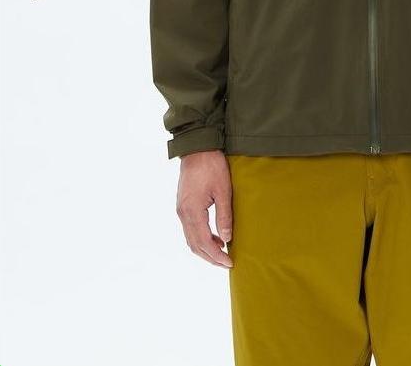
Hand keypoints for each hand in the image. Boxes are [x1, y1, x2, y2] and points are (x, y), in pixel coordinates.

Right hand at [176, 150, 233, 267]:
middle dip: (210, 257)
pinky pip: (190, 228)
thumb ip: (224, 216)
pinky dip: (200, 237)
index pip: (203, 242)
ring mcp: (181, 209)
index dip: (216, 256)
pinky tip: (214, 236)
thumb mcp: (223, 190)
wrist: (197, 148)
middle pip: (194, 244)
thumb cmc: (212, 166)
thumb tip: (226, 239)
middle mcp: (183, 213)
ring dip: (204, 248)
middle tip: (226, 263)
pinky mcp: (183, 204)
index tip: (229, 262)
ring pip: (190, 238)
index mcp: (192, 211)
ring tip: (222, 252)